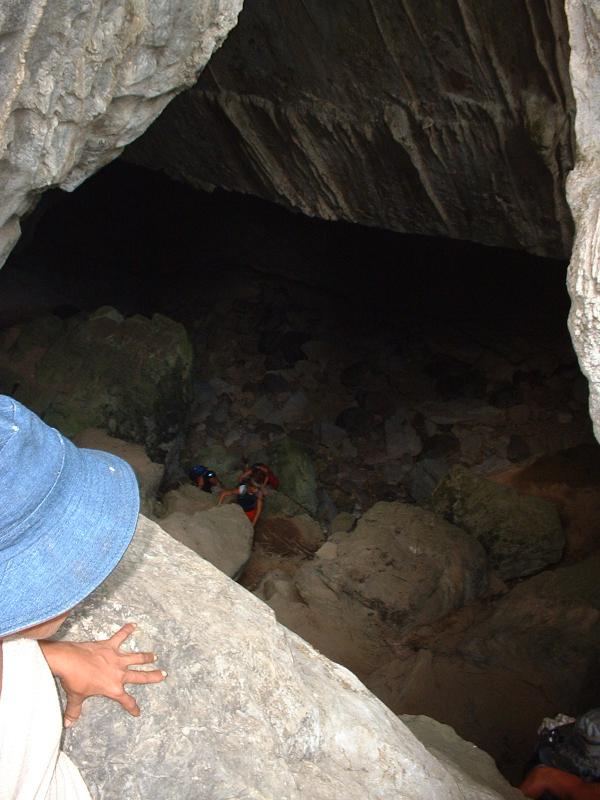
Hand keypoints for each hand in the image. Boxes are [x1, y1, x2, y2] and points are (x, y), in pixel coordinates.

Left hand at [41, 623, 165, 726]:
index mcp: (112, 688)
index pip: (126, 700)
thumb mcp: (76, 697)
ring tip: (154, 656)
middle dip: (153, 676)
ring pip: (135, 657)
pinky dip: (127, 630)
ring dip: (146, 656)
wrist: (68, 661)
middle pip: (140, 676)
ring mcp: (115, 658)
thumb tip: (68, 723)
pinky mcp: (109, 645)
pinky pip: (120, 636)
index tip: (138, 712)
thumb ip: (74, 711)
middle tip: (163, 675)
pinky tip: (133, 624)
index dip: (133, 707)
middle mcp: (119, 673)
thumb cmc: (73, 680)